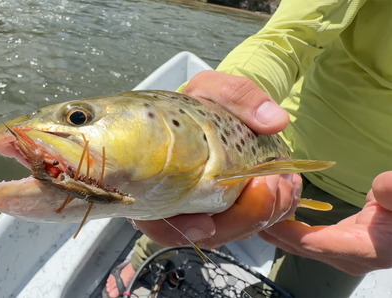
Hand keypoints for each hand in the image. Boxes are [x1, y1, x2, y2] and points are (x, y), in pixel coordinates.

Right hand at [134, 70, 297, 247]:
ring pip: (236, 231)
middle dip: (244, 218)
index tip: (205, 222)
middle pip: (206, 233)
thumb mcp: (212, 87)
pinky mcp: (236, 208)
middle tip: (270, 183)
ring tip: (284, 180)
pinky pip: (257, 221)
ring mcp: (210, 209)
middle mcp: (182, 202)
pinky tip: (288, 184)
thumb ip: (237, 96)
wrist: (221, 106)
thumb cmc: (202, 101)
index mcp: (158, 179)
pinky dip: (278, 208)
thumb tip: (274, 121)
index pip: (156, 222)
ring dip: (267, 213)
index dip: (177, 230)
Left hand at [259, 171, 391, 274]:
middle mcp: (347, 257)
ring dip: (275, 225)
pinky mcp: (338, 245)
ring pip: (298, 244)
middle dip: (269, 228)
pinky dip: (288, 224)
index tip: (260, 213)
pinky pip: (305, 237)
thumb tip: (377, 189)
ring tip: (251, 205)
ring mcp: (341, 253)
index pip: (312, 244)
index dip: (283, 231)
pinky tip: (275, 208)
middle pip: (297, 246)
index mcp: (363, 250)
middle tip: (243, 207)